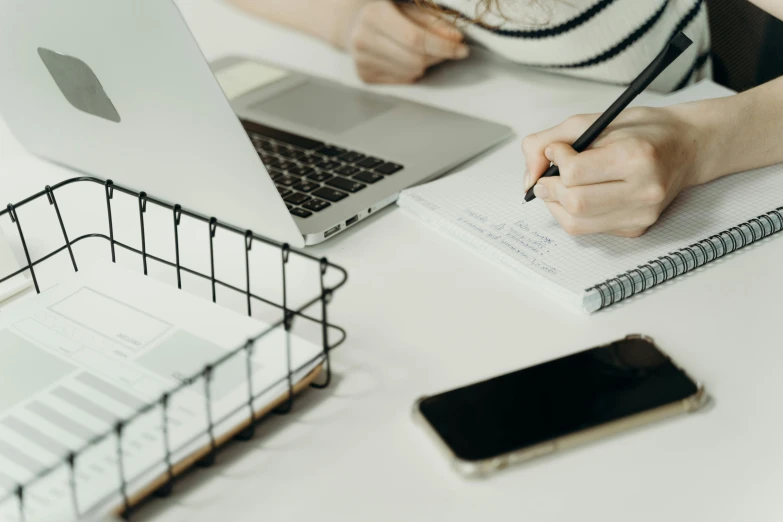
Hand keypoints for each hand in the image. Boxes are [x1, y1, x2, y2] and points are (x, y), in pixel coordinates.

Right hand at [345, 1, 468, 83]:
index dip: (443, 46)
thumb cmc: (386, 11)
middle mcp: (363, 40)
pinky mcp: (365, 77)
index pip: (415, 39)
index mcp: (374, 15)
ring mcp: (362, 62)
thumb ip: (433, 21)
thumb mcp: (408, 7)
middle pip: (415, 60)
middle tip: (448, 49)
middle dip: (438, 56)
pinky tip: (405, 58)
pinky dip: (412, 71)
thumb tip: (456, 38)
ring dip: (426, 64)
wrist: (352, 23)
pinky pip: (403, 80)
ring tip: (421, 50)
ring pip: (411, 73)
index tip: (462, 48)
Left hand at [521, 106, 705, 236]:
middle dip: (549, 188)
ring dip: (556, 204)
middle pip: (573, 202)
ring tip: (557, 187)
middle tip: (546, 176)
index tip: (556, 151)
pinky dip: (573, 214)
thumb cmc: (643, 131)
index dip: (555, 161)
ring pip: (576, 223)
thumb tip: (529, 176)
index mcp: (636, 157)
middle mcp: (644, 191)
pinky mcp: (636, 229)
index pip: (574, 173)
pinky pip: (588, 229)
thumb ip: (551, 140)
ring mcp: (641, 215)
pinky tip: (579, 196)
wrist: (686, 148)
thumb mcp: (596, 121)